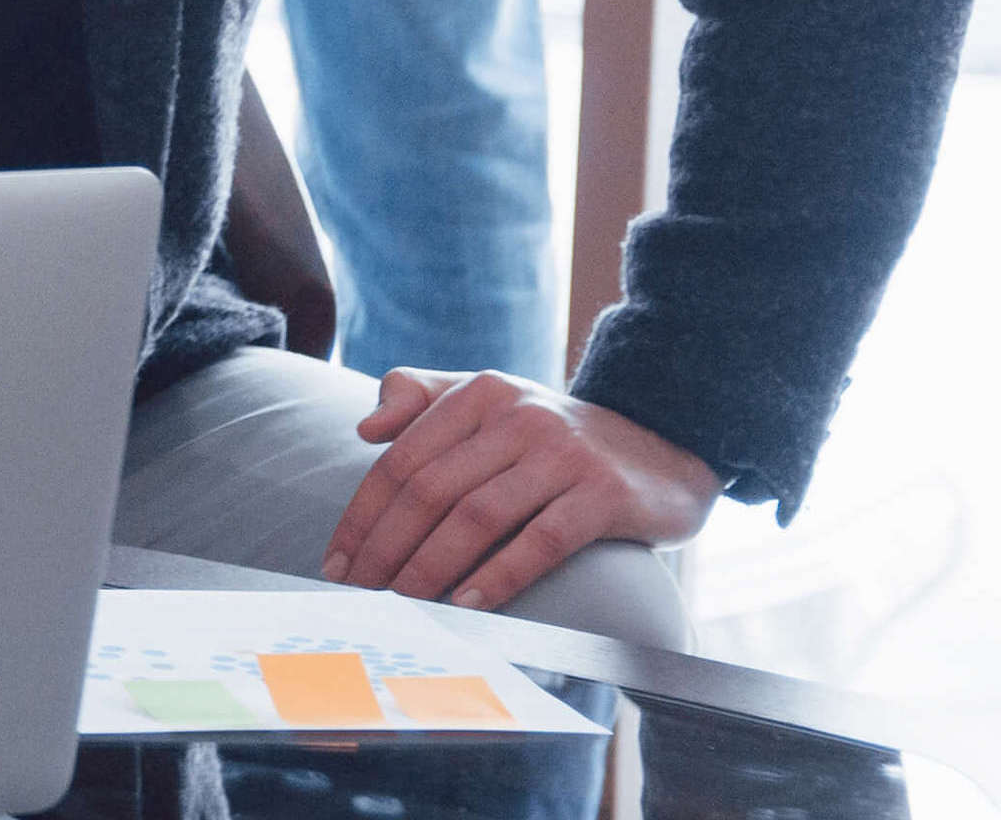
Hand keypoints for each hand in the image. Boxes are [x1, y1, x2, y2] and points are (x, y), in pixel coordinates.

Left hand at [321, 371, 722, 610]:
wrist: (662, 448)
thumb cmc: (555, 438)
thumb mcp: (490, 403)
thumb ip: (422, 399)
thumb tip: (366, 428)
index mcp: (480, 393)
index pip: (403, 459)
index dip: (364, 515)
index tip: (338, 563)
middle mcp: (518, 416)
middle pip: (432, 489)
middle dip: (387, 548)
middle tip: (362, 594)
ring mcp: (564, 454)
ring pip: (478, 517)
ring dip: (432, 568)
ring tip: (403, 605)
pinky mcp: (604, 494)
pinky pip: (541, 540)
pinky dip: (499, 576)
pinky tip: (468, 605)